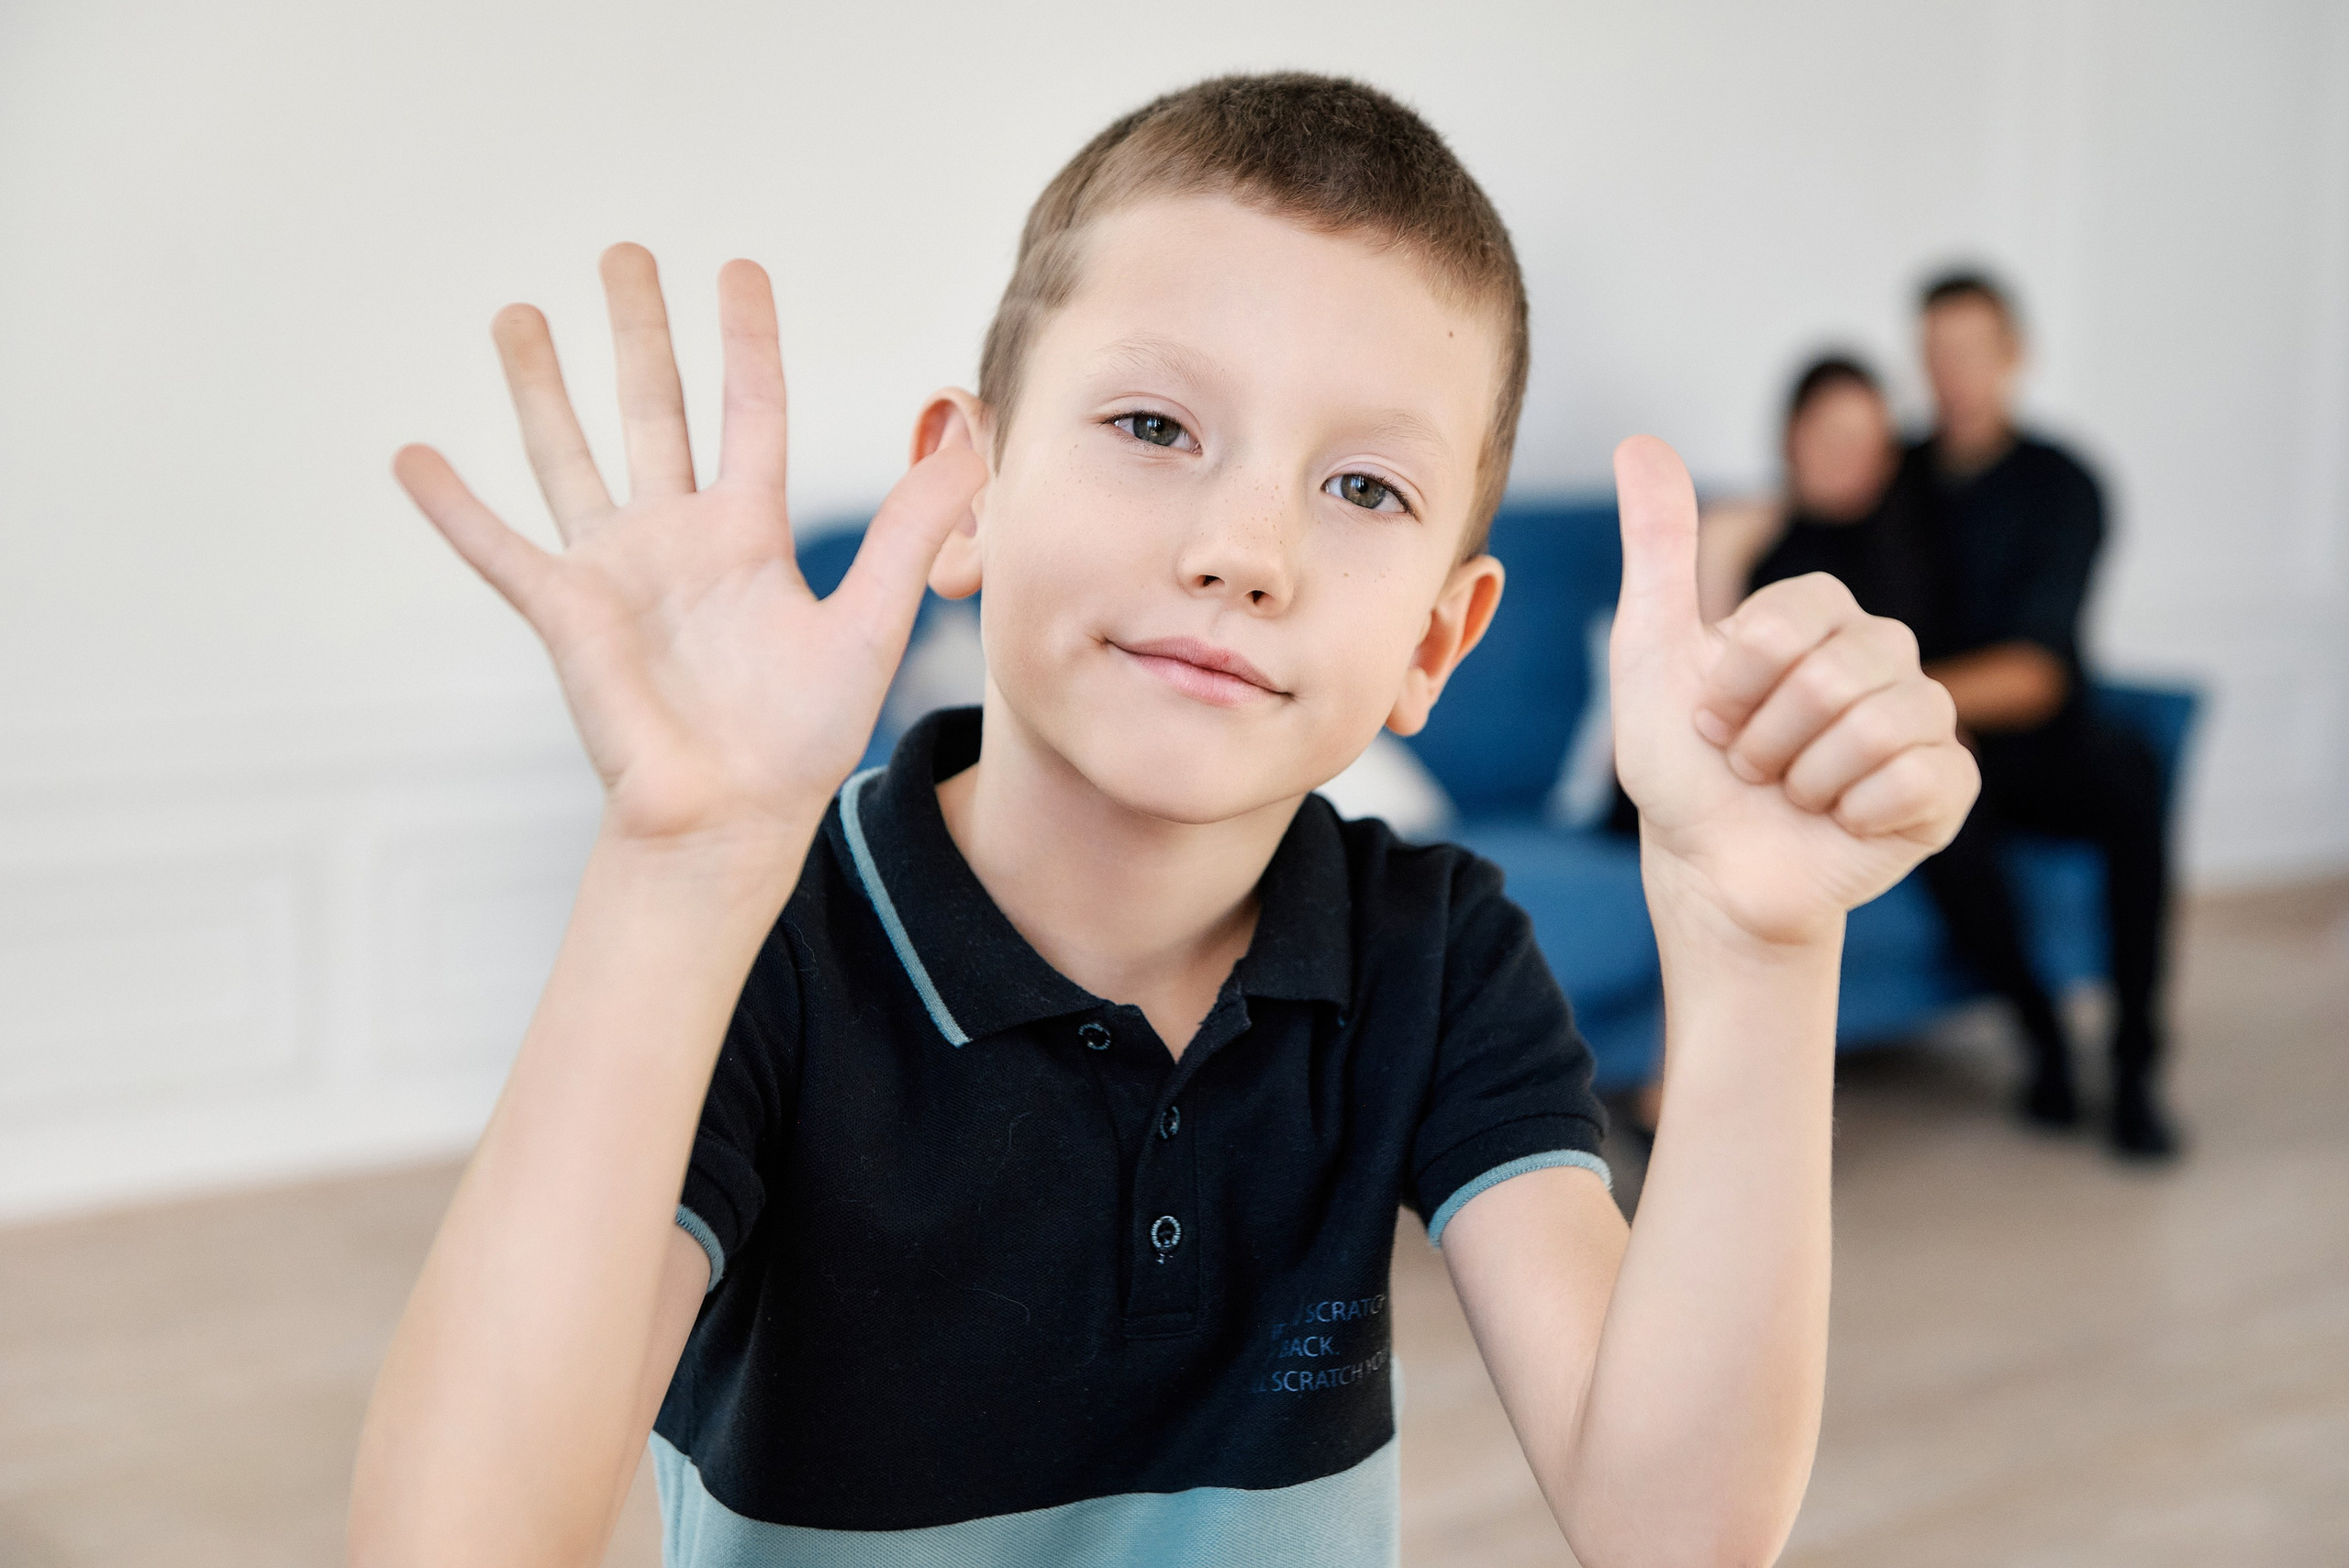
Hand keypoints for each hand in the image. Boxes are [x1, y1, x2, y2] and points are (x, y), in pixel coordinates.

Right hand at [395, 245, 985, 851]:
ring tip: (516, 313)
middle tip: (623, 253)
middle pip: (653, 408)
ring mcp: (615, 570)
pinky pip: (498, 550)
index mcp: (749, 533)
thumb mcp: (869, 623)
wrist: (732, 821)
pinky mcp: (565, 613)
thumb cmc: (799, 739)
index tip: (736, 269)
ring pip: (570, 454)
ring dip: (540, 385)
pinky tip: (411, 455)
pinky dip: (453, 507)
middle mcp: (678, 536)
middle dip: (638, 331)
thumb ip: (909, 531)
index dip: (747, 340)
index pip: (750, 410)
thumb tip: (969, 445)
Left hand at [1608, 437, 1976, 946]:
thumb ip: (1658, 546)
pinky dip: (1856, 812)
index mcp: (1822, 617)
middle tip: (1750, 764)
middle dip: (1767, 735)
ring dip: (1805, 778)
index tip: (1712, 716)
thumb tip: (1638, 441)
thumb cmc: (1682, 765)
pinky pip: (1921, 779)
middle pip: (1838, 672)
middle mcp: (1884, 655)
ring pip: (1882, 724)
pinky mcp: (1949, 788)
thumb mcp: (1650, 649)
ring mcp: (1925, 720)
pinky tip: (1838, 821)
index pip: (1796, 615)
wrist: (1710, 870)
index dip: (1739, 677)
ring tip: (1789, 793)